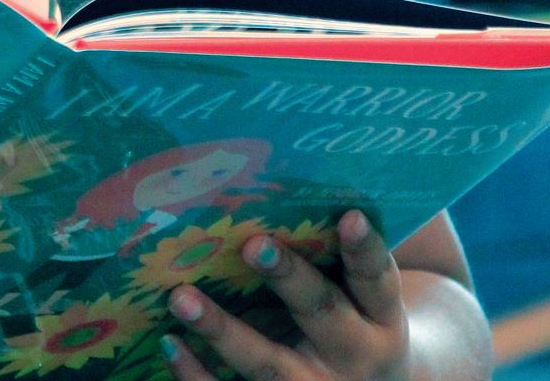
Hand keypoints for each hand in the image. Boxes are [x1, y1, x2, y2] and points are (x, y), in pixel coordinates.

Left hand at [162, 212, 409, 380]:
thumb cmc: (352, 319)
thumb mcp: (360, 295)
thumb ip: (329, 255)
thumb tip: (265, 189)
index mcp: (379, 316)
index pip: (374, 277)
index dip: (363, 248)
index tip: (350, 216)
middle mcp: (354, 354)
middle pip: (320, 313)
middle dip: (288, 278)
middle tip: (252, 244)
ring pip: (270, 365)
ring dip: (223, 331)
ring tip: (181, 297)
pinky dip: (198, 373)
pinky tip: (170, 342)